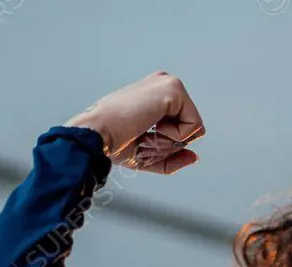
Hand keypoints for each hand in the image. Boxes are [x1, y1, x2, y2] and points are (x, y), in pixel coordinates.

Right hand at [65, 70, 203, 174]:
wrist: (97, 135)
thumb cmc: (113, 142)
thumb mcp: (148, 155)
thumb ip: (173, 157)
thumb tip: (194, 157)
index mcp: (157, 95)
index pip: (183, 128)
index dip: (167, 144)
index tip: (141, 140)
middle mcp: (164, 85)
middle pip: (192, 129)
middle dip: (170, 144)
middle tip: (142, 138)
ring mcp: (169, 84)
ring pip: (194, 128)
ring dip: (170, 142)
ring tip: (144, 132)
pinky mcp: (174, 89)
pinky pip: (194, 126)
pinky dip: (174, 136)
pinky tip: (150, 127)